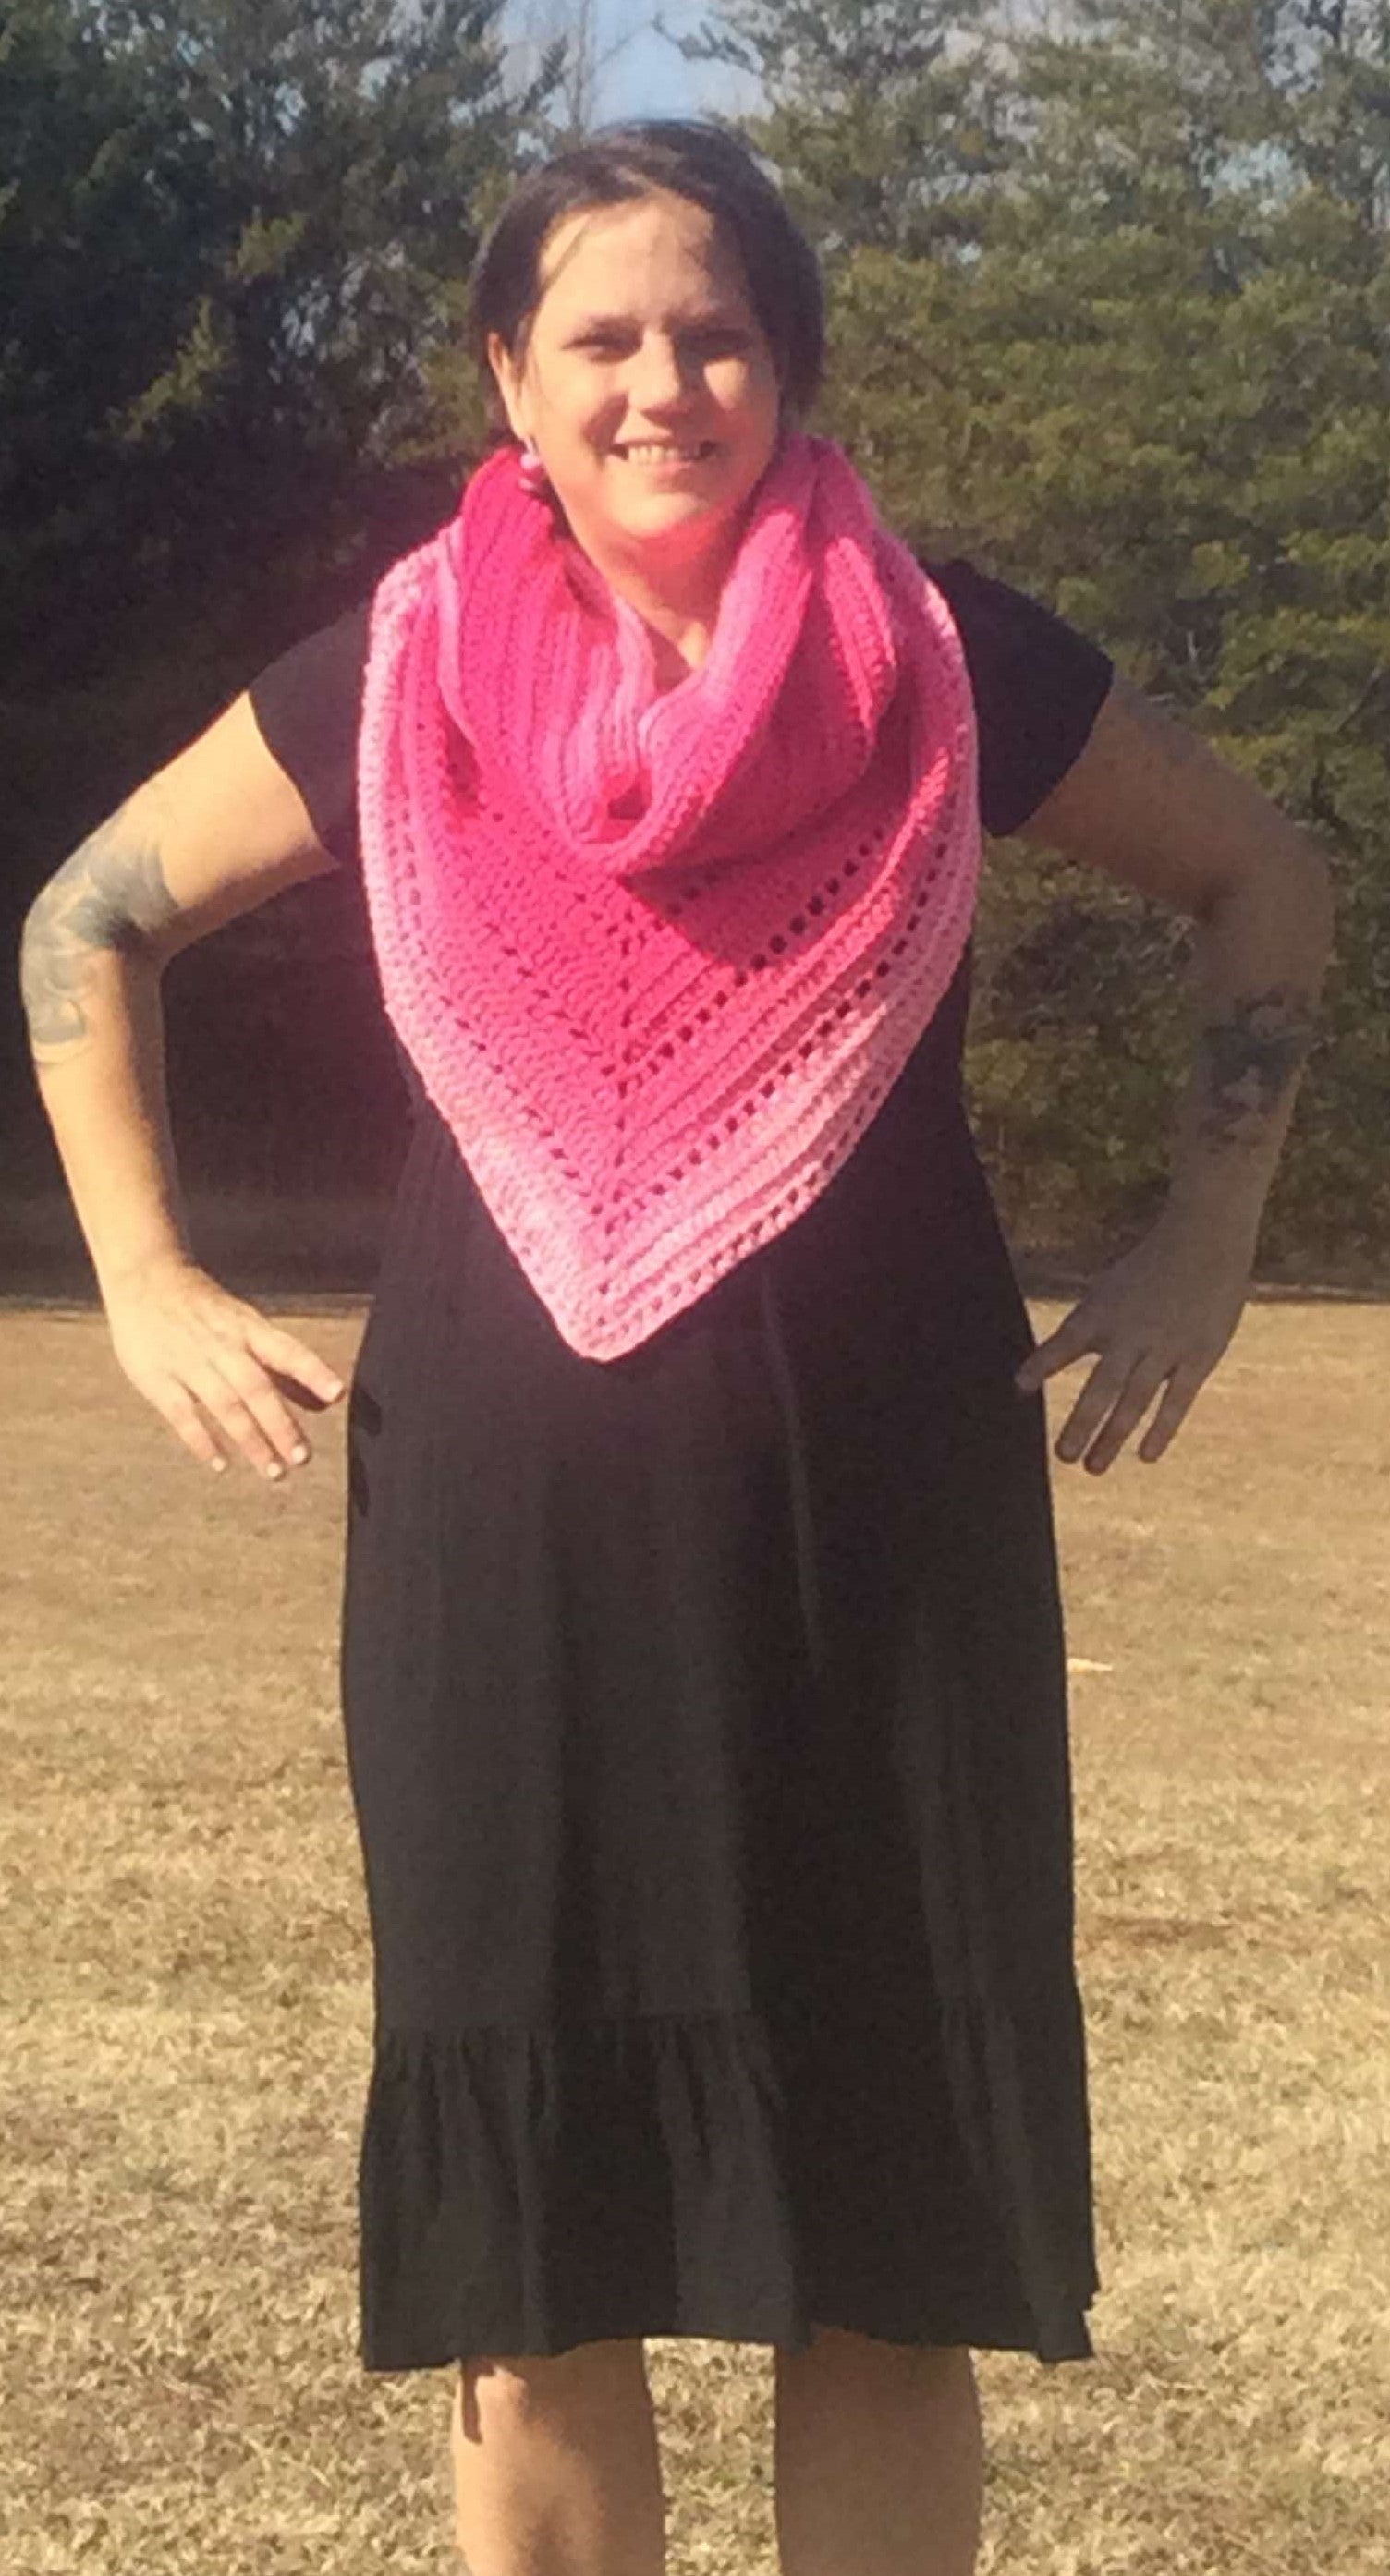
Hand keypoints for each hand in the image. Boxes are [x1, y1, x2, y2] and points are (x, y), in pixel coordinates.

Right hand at [104, 1254, 345, 1481]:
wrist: (144, 1277)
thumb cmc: (207, 1310)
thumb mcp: (249, 1328)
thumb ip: (285, 1368)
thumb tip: (327, 1403)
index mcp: (248, 1329)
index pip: (286, 1350)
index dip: (312, 1371)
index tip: (337, 1393)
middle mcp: (222, 1345)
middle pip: (256, 1388)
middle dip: (280, 1425)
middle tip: (302, 1458)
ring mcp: (189, 1362)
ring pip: (224, 1405)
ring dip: (250, 1441)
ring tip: (273, 1472)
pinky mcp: (157, 1378)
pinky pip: (182, 1414)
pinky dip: (202, 1441)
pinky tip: (221, 1465)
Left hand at [1014, 1204, 1254, 1473]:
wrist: (1205, 1239)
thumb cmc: (1148, 1270)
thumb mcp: (1108, 1291)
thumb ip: (1084, 1330)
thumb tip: (1045, 1366)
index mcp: (1103, 1310)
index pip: (1066, 1341)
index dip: (1043, 1363)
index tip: (1020, 1387)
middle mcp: (1131, 1331)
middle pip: (1102, 1385)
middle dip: (1081, 1422)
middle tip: (1063, 1456)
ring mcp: (1166, 1345)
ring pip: (1135, 1399)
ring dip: (1113, 1436)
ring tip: (1093, 1467)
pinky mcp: (1200, 1355)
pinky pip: (1177, 1400)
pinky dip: (1161, 1429)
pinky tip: (1145, 1456)